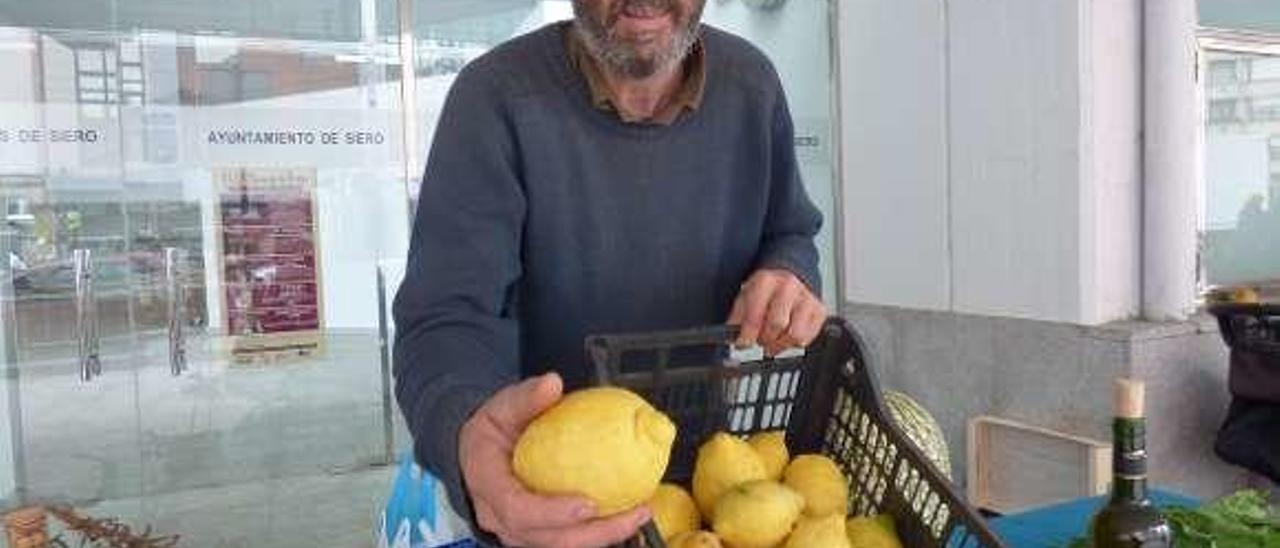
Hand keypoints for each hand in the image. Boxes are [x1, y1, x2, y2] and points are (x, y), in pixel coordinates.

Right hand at [459, 373, 651, 546]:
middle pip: (546, 539)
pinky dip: (600, 533)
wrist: (480, 449)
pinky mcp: (536, 534)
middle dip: (594, 533)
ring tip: (640, 514)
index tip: (588, 504)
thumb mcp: (502, 406)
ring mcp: (517, 531)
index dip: (551, 513)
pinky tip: (629, 516)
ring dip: (604, 536)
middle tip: (634, 512)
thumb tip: (552, 384)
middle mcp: (498, 516)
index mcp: (487, 484)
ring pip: (560, 546)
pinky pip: (569, 540)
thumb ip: (526, 397)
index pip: (516, 509)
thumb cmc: (493, 429)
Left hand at [727, 268, 826, 355]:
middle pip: (777, 324)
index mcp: (766, 281)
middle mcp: (789, 286)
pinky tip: (786, 337)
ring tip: (773, 342)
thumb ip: (737, 317)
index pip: (756, 313)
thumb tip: (733, 339)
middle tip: (760, 341)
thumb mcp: (745, 296)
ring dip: (781, 344)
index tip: (743, 344)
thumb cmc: (766, 291)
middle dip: (765, 339)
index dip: (748, 333)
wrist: (789, 277)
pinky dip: (794, 343)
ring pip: (795, 335)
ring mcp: (807, 298)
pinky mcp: (819, 310)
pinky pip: (807, 338)